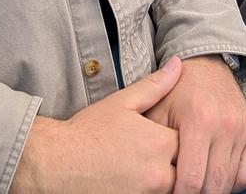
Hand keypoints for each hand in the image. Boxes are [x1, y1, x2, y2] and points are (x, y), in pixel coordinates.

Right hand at [12, 57, 182, 193]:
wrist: (55, 164)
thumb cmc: (87, 132)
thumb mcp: (123, 101)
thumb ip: (155, 85)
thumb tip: (178, 64)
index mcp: (159, 143)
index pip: (190, 142)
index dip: (179, 138)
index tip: (165, 135)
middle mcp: (157, 174)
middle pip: (183, 170)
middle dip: (176, 163)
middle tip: (153, 154)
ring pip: (170, 188)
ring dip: (163, 179)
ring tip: (140, 166)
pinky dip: (147, 190)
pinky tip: (132, 180)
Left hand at [145, 55, 245, 193]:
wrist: (206, 64)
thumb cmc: (177, 92)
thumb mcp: (157, 110)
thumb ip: (155, 143)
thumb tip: (151, 177)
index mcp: (198, 120)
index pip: (191, 179)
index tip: (169, 192)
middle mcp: (224, 125)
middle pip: (212, 186)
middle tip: (182, 191)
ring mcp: (241, 129)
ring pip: (230, 183)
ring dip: (212, 190)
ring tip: (196, 184)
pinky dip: (233, 183)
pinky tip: (215, 176)